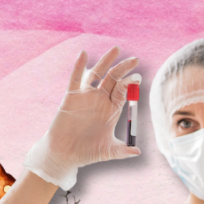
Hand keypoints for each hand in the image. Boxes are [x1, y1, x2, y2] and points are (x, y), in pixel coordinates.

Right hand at [23, 45, 141, 188]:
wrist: (65, 154)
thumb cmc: (87, 152)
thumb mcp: (108, 151)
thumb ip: (123, 151)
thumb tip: (138, 152)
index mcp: (111, 109)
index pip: (123, 91)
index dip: (130, 84)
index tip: (138, 79)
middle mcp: (100, 100)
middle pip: (113, 79)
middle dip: (124, 69)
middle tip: (135, 60)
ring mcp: (86, 96)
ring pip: (97, 74)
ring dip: (106, 61)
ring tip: (116, 49)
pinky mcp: (71, 96)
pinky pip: (75, 78)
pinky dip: (79, 65)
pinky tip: (84, 54)